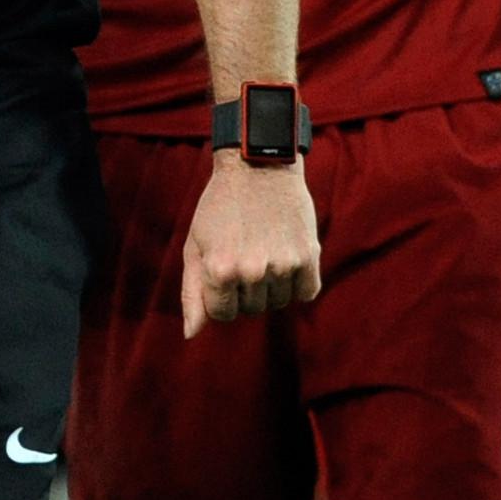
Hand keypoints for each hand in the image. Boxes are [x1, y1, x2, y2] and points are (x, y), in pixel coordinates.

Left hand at [180, 154, 322, 337]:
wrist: (259, 164)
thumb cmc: (220, 207)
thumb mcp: (195, 245)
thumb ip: (192, 294)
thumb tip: (191, 335)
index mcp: (220, 270)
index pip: (223, 315)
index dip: (221, 296)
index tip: (223, 271)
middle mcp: (252, 271)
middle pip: (252, 310)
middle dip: (245, 289)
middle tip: (245, 252)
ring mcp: (283, 265)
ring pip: (278, 302)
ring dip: (272, 285)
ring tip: (264, 249)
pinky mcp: (309, 256)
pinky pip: (306, 292)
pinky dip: (299, 282)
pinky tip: (287, 257)